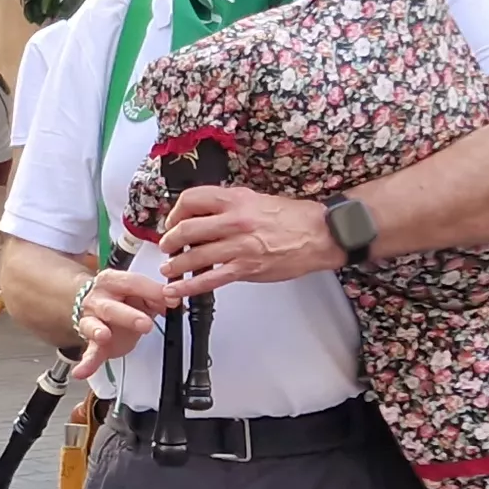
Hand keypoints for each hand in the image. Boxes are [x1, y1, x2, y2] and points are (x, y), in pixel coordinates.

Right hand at [63, 270, 181, 380]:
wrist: (100, 307)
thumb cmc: (124, 299)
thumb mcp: (142, 293)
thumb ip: (156, 297)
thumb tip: (173, 300)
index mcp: (112, 281)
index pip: (132, 283)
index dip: (153, 291)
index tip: (172, 300)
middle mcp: (97, 299)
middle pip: (111, 306)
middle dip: (128, 316)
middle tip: (146, 324)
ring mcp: (91, 320)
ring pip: (94, 325)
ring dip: (99, 331)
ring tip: (103, 336)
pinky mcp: (92, 342)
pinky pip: (89, 352)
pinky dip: (86, 363)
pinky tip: (82, 371)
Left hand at [155, 186, 341, 290]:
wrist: (322, 234)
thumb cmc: (295, 218)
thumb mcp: (257, 199)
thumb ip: (230, 206)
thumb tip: (206, 215)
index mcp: (236, 199)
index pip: (191, 200)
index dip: (175, 212)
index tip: (173, 221)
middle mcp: (234, 220)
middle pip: (186, 229)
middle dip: (170, 241)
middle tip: (167, 246)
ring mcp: (239, 246)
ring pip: (194, 256)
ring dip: (175, 264)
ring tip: (169, 268)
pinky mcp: (246, 268)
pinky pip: (210, 279)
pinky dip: (189, 286)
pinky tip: (177, 289)